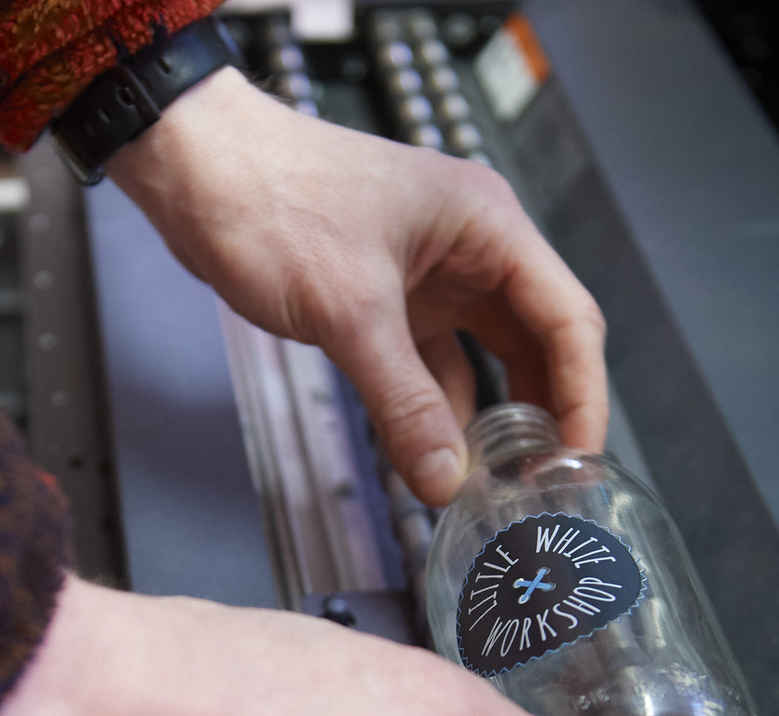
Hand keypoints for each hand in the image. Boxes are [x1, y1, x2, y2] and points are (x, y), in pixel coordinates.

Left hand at [110, 68, 607, 505]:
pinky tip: (430, 455)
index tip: (577, 459)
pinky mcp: (385, 299)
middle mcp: (468, 248)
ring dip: (484, 417)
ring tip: (488, 481)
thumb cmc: (271, 197)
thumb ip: (402, 402)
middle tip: (540, 483)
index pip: (568, 318)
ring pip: (481, 357)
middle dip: (542, 412)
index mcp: (486, 226)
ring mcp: (427, 274)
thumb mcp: (348, 311)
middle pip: (535, 341)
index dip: (583, 394)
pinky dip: (431, 409)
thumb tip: (445, 477)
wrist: (195, 169)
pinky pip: (428, 364)